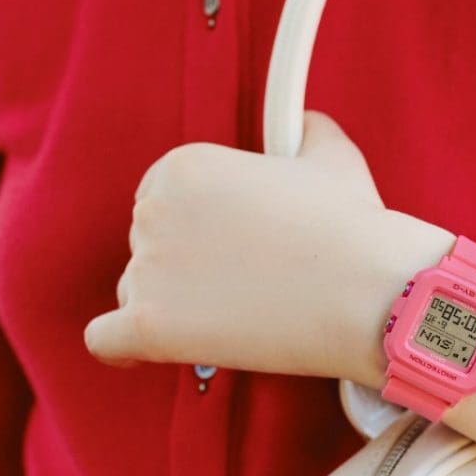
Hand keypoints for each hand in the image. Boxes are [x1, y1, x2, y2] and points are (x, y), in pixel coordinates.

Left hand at [83, 110, 397, 378]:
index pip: (160, 202)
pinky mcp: (151, 327)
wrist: (369, 293)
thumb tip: (305, 123)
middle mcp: (152, 211)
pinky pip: (105, 341)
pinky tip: (145, 352)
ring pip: (135, 294)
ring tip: (233, 320)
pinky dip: (123, 347)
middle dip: (187, 268)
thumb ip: (305, 132)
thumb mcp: (331, 156)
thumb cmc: (353, 228)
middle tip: (244, 286)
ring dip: (172, 308)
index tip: (231, 249)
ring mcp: (147, 271)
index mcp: (182, 166)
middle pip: (147, 248)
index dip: (198, 230)